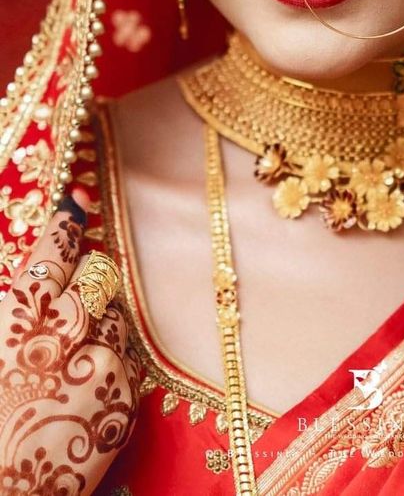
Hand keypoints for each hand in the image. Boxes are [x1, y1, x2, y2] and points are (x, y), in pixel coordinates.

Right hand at [0, 188, 140, 493]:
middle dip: (85, 276)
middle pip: (98, 272)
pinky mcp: (125, 394)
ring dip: (98, 321)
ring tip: (68, 352)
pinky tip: (83, 382)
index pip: (60, 244)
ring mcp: (104, 358)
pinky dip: (108, 359)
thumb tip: (24, 280)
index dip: (68, 219)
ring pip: (115, 314)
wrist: (3, 494)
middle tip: (70, 290)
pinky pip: (125, 357)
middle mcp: (72, 324)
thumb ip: (12, 306)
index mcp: (27, 308)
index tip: (77, 202)